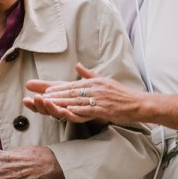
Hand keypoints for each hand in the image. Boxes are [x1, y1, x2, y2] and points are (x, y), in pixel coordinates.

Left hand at [23, 63, 138, 123]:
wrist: (138, 103)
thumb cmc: (122, 94)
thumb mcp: (105, 80)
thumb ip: (89, 74)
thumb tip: (77, 66)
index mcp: (94, 82)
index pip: (71, 84)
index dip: (56, 87)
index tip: (43, 89)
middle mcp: (95, 89)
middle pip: (71, 92)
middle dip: (54, 94)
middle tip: (39, 96)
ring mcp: (99, 99)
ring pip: (76, 100)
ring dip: (61, 102)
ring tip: (48, 103)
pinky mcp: (103, 109)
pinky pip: (87, 110)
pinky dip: (76, 111)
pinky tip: (66, 112)